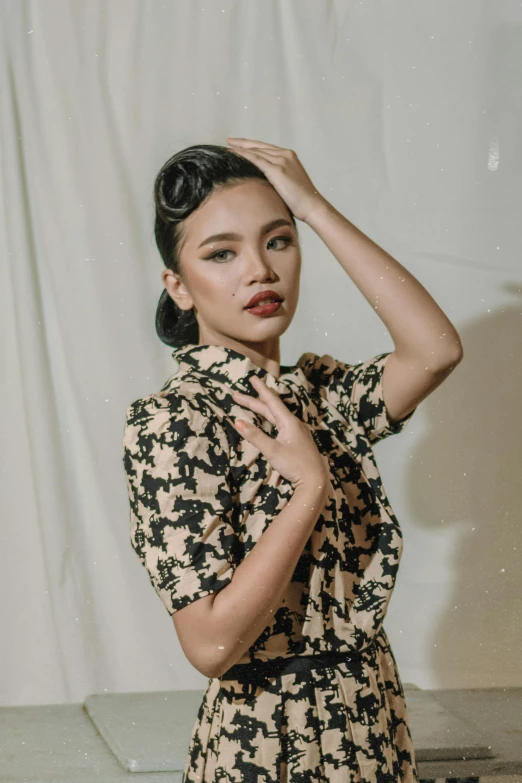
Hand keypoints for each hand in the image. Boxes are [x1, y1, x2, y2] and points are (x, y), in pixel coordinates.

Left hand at [226, 137, 326, 222]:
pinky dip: (245, 155)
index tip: (238, 144)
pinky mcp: (277, 170)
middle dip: (243, 144)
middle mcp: (285, 154)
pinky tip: (235, 154)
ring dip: (241, 149)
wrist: (311, 205)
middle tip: (228, 142)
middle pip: (259, 147)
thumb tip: (261, 181)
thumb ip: (276, 177)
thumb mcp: (287, 183)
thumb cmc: (300, 200)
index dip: (251, 145)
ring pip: (256, 151)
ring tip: (228, 150)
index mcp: (288, 156)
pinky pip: (257, 160)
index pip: (265, 148)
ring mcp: (281, 160)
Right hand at [231, 375, 329, 494]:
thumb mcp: (272, 450)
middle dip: (254, 401)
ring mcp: (297, 432)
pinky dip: (271, 418)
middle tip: (238, 395)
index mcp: (289, 422)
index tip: (252, 377)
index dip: (260, 389)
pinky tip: (271, 421)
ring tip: (253, 402)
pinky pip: (281, 423)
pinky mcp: (298, 441)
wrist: (316, 480)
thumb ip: (255, 436)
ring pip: (276, 416)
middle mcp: (294, 424)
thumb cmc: (295, 465)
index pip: (271, 401)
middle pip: (271, 409)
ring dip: (263, 409)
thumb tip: (237, 421)